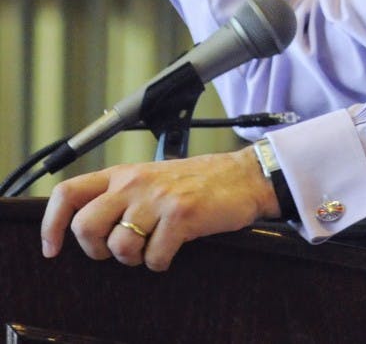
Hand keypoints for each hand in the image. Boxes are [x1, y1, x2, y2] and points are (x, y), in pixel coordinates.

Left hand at [40, 147, 278, 271]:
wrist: (245, 176)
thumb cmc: (200, 181)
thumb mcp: (154, 178)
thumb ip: (122, 193)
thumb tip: (88, 226)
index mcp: (124, 173)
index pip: (69, 193)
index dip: (51, 225)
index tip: (52, 248)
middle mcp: (135, 182)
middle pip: (85, 226)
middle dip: (98, 249)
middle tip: (118, 249)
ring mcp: (158, 198)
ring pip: (119, 246)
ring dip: (134, 258)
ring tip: (153, 246)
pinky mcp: (181, 215)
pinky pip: (153, 257)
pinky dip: (162, 261)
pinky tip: (175, 247)